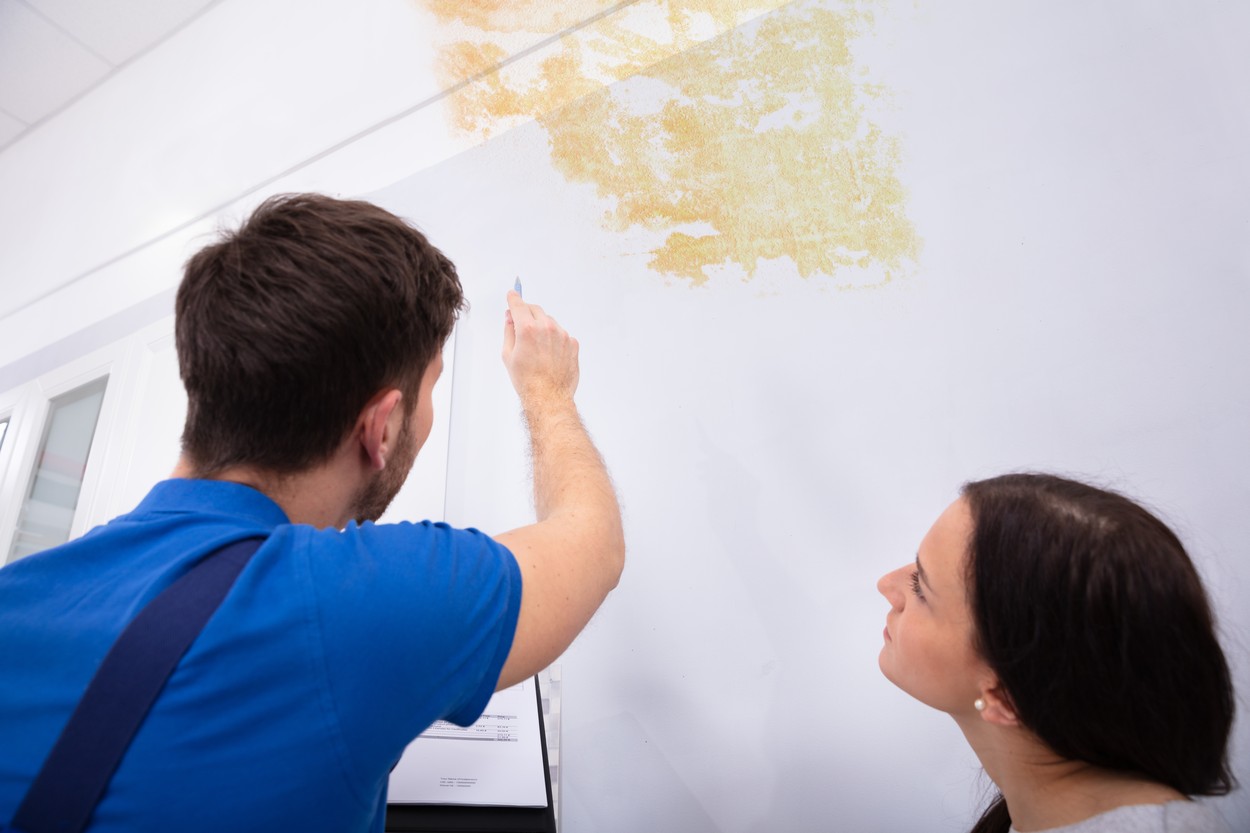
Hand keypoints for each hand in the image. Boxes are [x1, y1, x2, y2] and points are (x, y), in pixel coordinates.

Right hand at [502, 290, 579, 406]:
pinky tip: (548, 354)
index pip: (519, 305)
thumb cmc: (527, 380)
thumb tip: (510, 318)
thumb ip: (509, 331)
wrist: (549, 397)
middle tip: (521, 324)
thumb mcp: (508, 355)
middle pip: (535, 310)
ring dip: (541, 327)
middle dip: (527, 313)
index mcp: (527, 329)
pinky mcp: (572, 343)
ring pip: (549, 322)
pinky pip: (561, 334)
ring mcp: (562, 335)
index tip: (512, 294)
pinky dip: (554, 338)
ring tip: (536, 348)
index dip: (514, 299)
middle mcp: (547, 328)